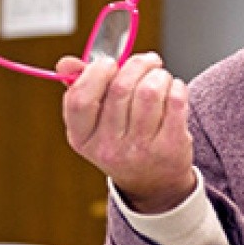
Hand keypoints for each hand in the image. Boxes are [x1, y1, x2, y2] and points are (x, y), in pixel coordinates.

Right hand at [58, 52, 195, 213]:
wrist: (154, 183)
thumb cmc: (123, 143)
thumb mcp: (94, 124)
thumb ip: (81, 90)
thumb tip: (66, 64)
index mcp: (82, 139)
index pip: (80, 99)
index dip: (95, 73)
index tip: (110, 62)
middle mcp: (109, 148)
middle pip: (120, 88)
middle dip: (137, 64)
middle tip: (148, 61)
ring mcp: (140, 150)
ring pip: (150, 91)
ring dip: (159, 75)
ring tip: (160, 77)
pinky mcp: (170, 147)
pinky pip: (175, 101)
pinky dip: (177, 87)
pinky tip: (173, 91)